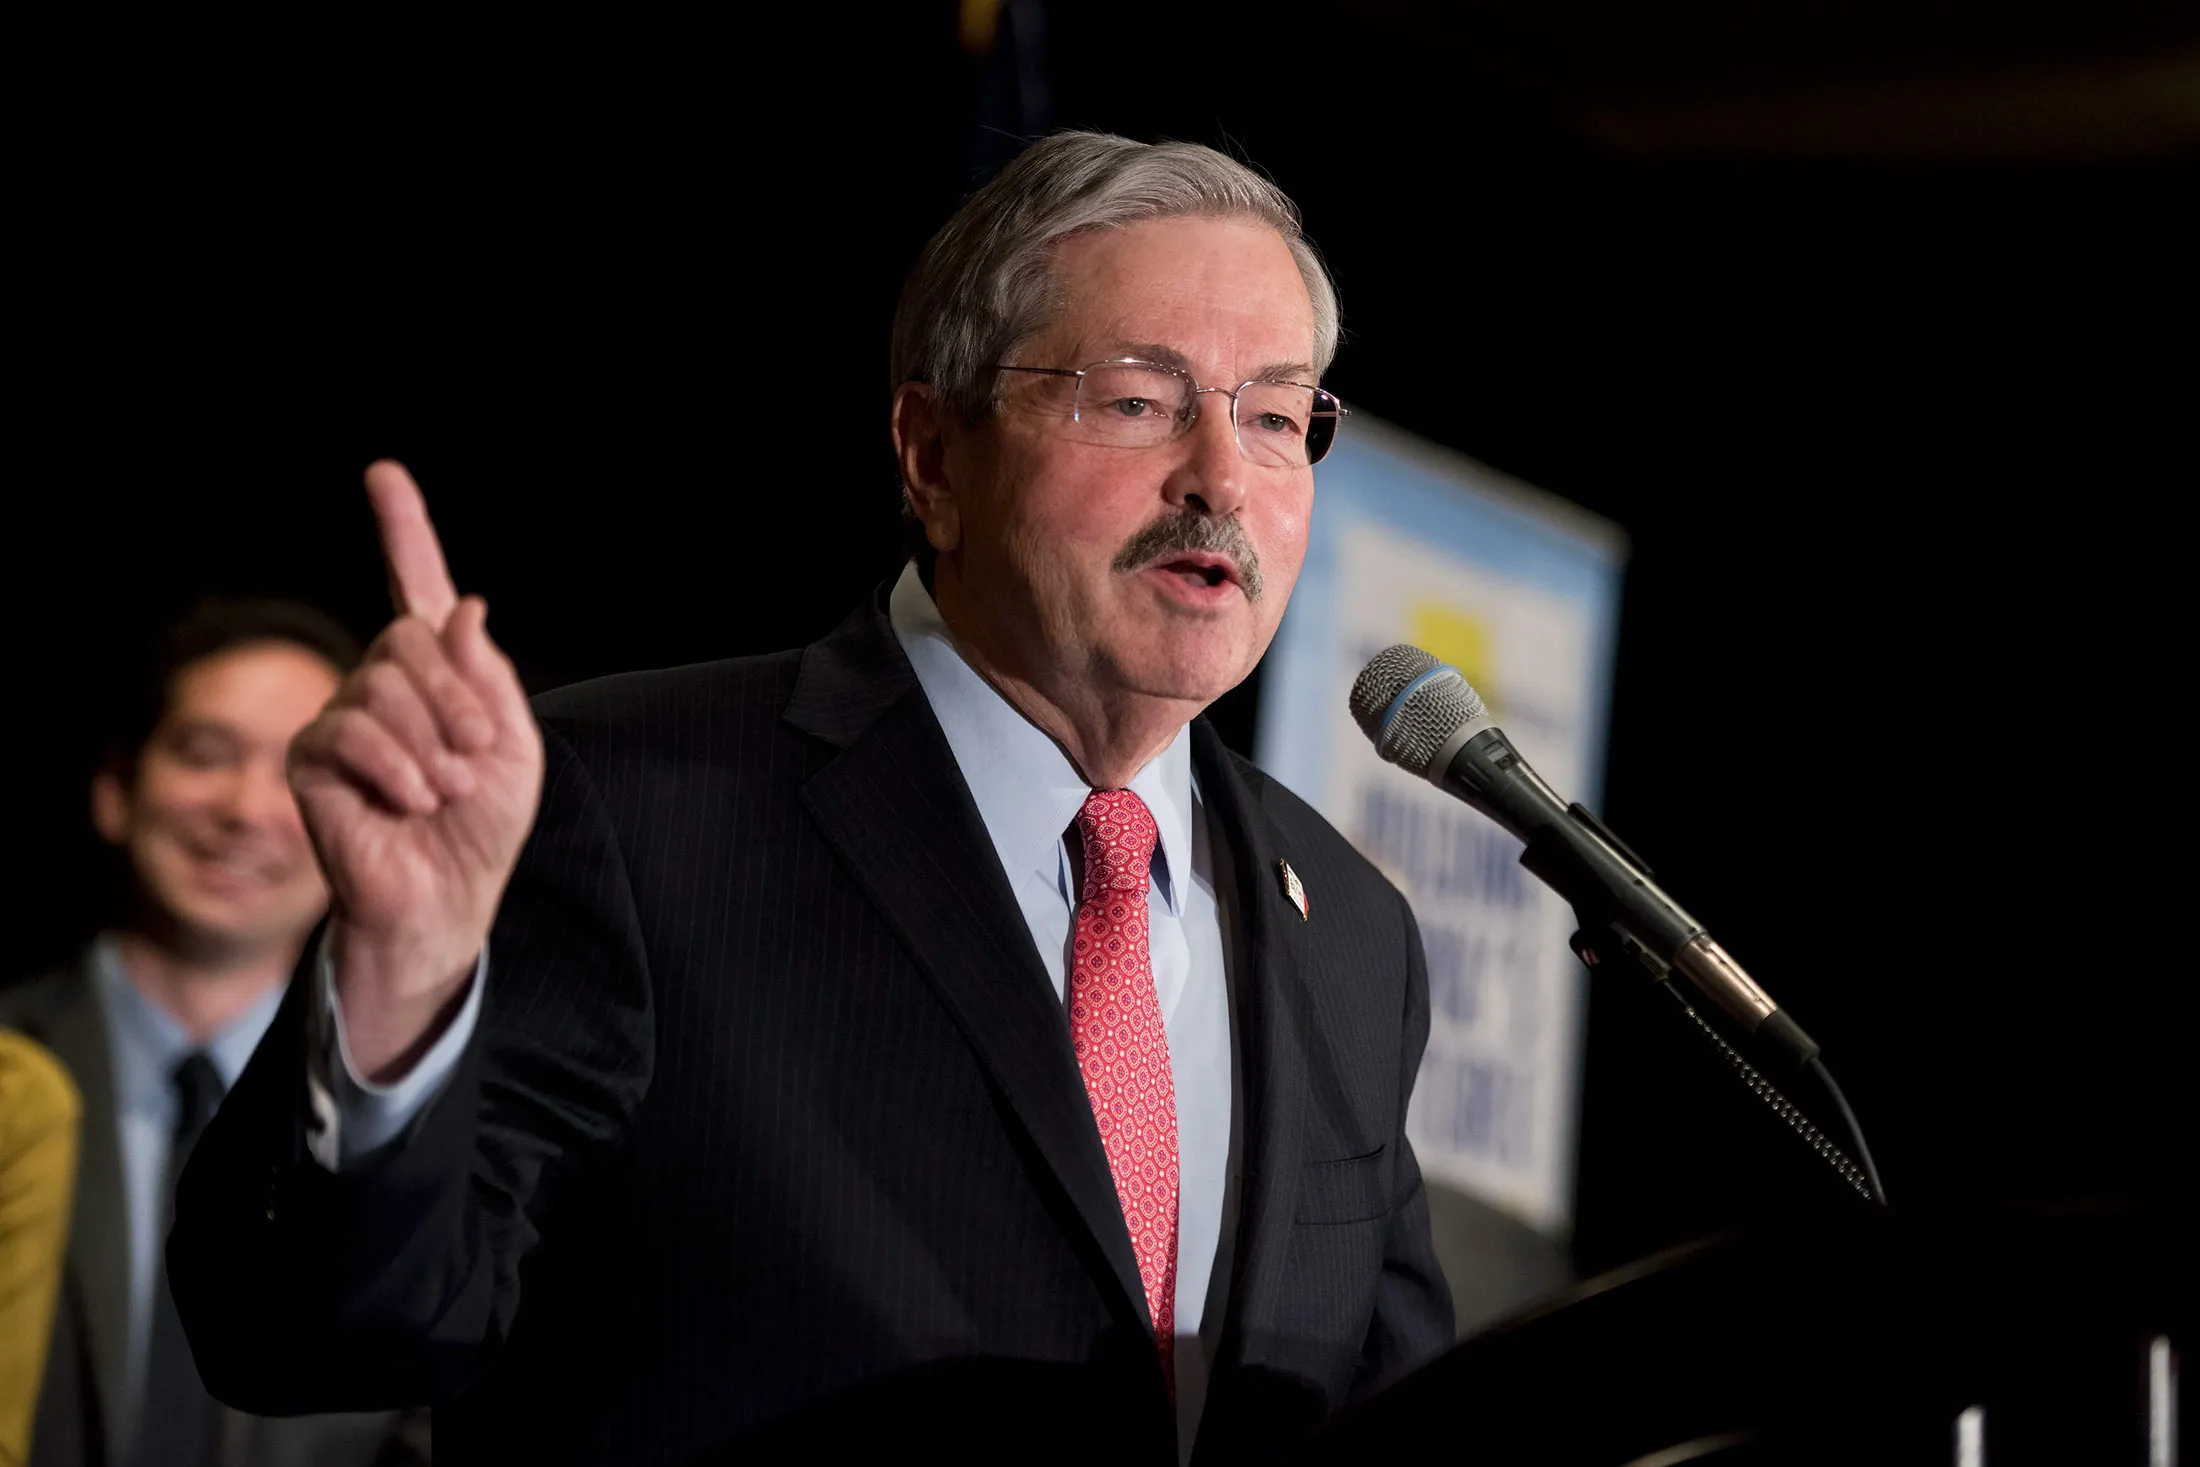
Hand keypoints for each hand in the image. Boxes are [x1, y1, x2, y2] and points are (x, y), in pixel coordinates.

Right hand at [289, 462, 544, 1081]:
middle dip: (457, 701)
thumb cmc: (482, 827)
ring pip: (384, 685)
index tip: (383, 474)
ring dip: (431, 746)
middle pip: (412, 640)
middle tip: (473, 758)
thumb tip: (464, 607)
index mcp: (438, 672)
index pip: (416, 586)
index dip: (402, 530)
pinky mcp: (311, 756)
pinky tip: (407, 802)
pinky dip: (395, 768)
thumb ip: (491, 678)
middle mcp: (383, 681)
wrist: (445, 898)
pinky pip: (351, 730)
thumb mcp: (513, 749)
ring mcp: (342, 713)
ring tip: (441, 793)